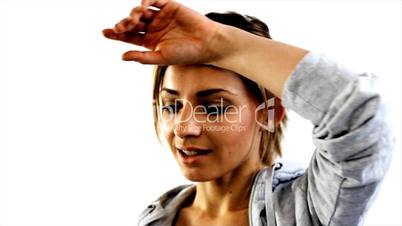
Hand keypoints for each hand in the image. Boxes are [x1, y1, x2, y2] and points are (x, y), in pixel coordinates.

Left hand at [102, 0, 221, 64]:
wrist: (207, 43)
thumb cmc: (186, 54)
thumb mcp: (161, 57)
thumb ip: (142, 57)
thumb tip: (122, 56)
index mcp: (150, 41)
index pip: (129, 36)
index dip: (116, 33)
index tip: (104, 32)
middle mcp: (154, 28)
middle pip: (132, 22)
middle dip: (123, 24)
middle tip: (119, 27)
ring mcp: (161, 16)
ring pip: (141, 11)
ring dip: (133, 13)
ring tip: (133, 19)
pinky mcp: (170, 6)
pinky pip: (154, 0)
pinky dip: (145, 1)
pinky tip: (141, 7)